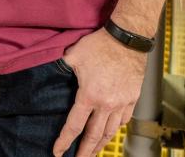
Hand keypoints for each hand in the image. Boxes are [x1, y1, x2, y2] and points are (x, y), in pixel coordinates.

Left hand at [52, 27, 146, 156]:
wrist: (127, 38)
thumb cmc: (101, 44)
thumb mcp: (75, 53)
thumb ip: (63, 65)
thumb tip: (52, 69)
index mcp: (89, 95)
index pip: (74, 126)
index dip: (64, 141)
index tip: (57, 152)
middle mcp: (106, 104)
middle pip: (94, 136)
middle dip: (85, 151)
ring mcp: (122, 102)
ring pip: (111, 131)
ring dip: (101, 143)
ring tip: (95, 151)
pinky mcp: (132, 98)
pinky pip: (124, 120)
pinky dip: (116, 128)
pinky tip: (111, 130)